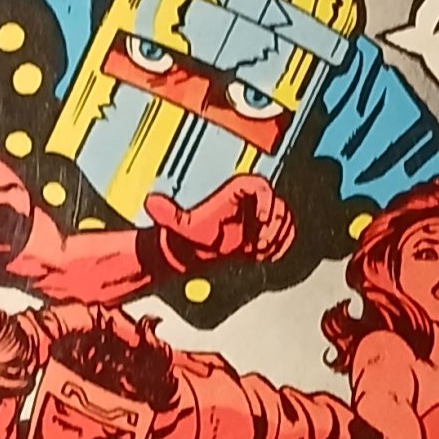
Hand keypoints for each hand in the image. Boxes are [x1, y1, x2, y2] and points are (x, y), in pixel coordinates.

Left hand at [144, 170, 294, 274]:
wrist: (202, 251)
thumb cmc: (195, 237)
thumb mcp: (182, 226)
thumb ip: (167, 213)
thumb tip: (150, 201)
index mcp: (236, 191)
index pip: (260, 185)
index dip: (266, 201)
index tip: (261, 219)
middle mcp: (252, 200)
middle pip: (278, 204)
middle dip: (271, 226)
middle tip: (256, 243)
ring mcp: (264, 213)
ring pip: (285, 218)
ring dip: (275, 236)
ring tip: (257, 248)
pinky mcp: (271, 227)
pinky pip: (288, 231)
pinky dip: (280, 243)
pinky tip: (263, 253)